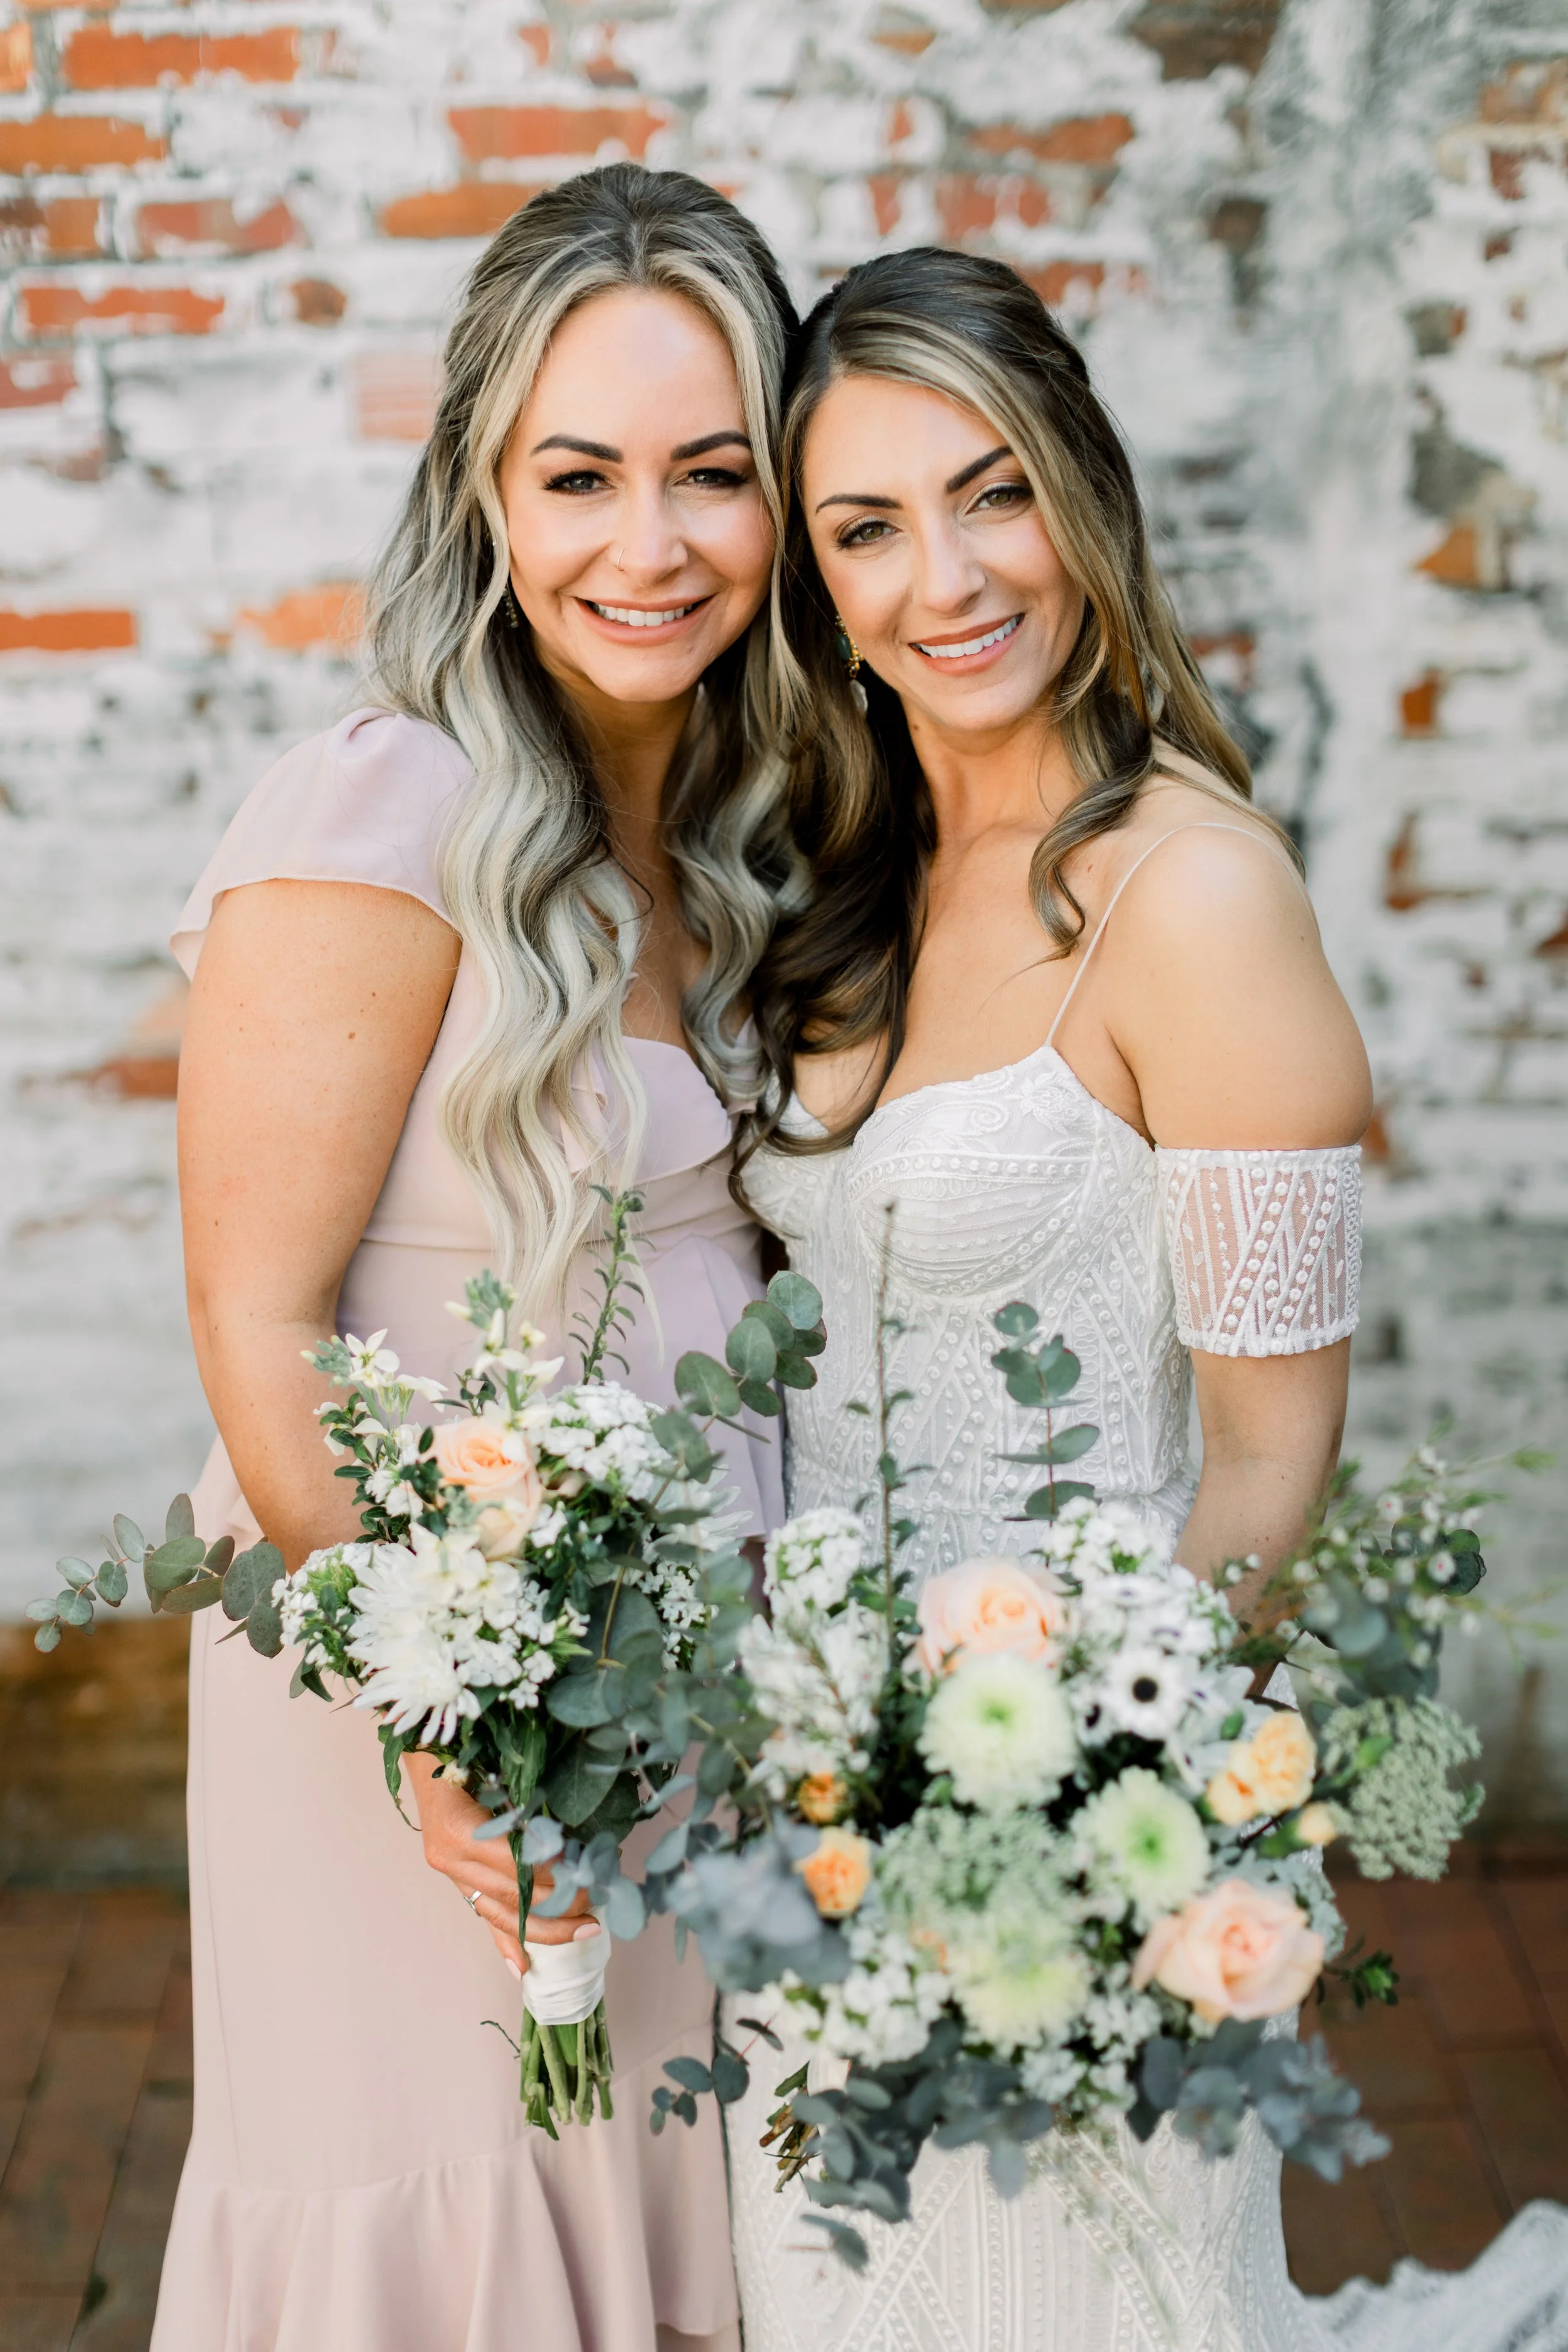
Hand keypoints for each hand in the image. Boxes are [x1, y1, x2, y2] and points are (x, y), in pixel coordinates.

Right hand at [405, 1756, 597, 1977]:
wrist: (425, 1749)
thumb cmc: (467, 1750)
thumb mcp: (499, 1771)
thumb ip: (530, 1806)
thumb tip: (577, 1838)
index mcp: (461, 1830)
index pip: (518, 1866)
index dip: (555, 1875)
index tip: (590, 1876)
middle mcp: (451, 1857)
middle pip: (511, 1897)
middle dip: (557, 1908)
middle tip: (595, 1910)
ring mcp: (450, 1870)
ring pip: (499, 1912)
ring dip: (541, 1929)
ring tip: (580, 1934)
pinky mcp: (455, 1876)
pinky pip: (483, 1913)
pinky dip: (504, 1940)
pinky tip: (522, 1968)